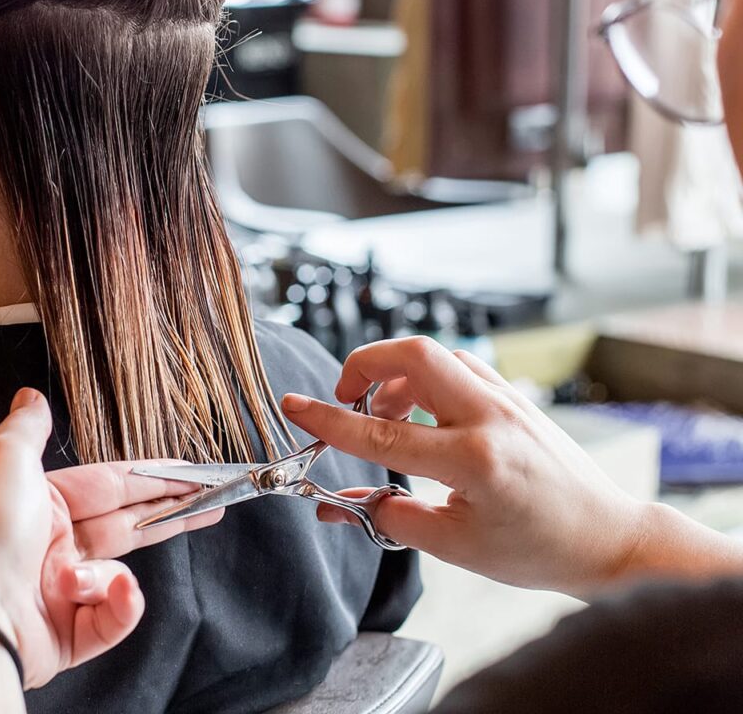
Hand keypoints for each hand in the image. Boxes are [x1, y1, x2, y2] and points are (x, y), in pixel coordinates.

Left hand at [0, 389, 222, 686]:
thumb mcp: (6, 457)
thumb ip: (28, 426)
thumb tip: (30, 394)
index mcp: (46, 504)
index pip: (113, 485)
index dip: (154, 477)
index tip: (192, 472)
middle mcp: (56, 546)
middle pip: (129, 526)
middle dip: (172, 512)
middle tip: (216, 500)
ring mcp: (64, 592)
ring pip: (120, 576)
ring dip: (114, 575)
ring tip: (78, 579)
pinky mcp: (70, 635)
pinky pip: (113, 618)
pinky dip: (115, 608)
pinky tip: (99, 597)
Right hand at [281, 337, 648, 598]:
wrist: (608, 539)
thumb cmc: (539, 549)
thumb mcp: (457, 547)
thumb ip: (393, 517)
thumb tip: (339, 503)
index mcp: (473, 461)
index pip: (383, 433)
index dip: (329, 420)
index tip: (295, 407)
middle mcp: (490, 418)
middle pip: (414, 354)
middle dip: (365, 364)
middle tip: (346, 397)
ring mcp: (506, 399)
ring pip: (436, 355)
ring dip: (397, 374)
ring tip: (386, 416)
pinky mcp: (514, 396)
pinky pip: (458, 367)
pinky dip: (426, 378)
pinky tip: (422, 414)